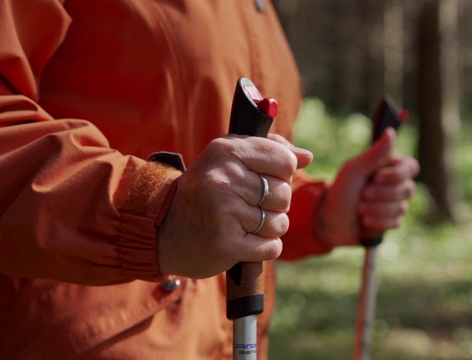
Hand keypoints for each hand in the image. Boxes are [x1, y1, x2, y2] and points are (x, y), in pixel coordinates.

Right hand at [157, 134, 312, 278]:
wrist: (165, 231)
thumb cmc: (205, 192)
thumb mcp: (229, 160)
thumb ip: (270, 151)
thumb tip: (306, 156)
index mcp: (226, 150)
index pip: (285, 161)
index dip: (282, 174)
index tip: (262, 179)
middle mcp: (223, 178)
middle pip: (283, 193)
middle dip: (274, 204)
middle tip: (247, 206)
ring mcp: (223, 211)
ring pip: (280, 222)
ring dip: (268, 228)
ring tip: (243, 224)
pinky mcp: (226, 244)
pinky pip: (272, 247)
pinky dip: (263, 248)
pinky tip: (243, 241)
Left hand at [320, 128, 418, 246]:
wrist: (329, 220)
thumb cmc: (341, 191)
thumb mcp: (354, 170)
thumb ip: (374, 154)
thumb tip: (390, 132)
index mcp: (388, 167)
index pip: (411, 167)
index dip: (397, 174)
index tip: (377, 177)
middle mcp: (395, 184)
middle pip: (407, 189)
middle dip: (381, 194)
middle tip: (362, 194)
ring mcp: (395, 204)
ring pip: (401, 207)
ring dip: (376, 208)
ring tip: (359, 208)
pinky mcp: (392, 221)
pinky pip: (396, 222)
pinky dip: (377, 221)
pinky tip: (364, 220)